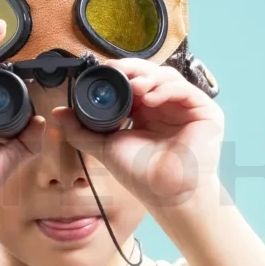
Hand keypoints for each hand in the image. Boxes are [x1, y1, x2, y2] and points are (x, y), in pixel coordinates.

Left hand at [51, 58, 224, 209]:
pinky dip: (166, 89)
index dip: (120, 74)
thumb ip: (82, 131)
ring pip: (167, 77)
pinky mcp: (206, 112)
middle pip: (151, 74)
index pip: (134, 82)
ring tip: (133, 87)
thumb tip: (59, 114)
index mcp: (147, 111)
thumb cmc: (143, 176)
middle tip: (116, 71)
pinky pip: (185, 90)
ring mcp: (187, 108)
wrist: (166, 195)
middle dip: (132, 70)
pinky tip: (150, 98)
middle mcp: (167, 106)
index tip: (102, 71)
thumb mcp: (105, 147)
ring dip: (148, 77)